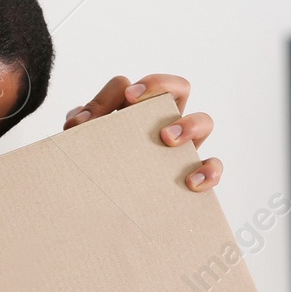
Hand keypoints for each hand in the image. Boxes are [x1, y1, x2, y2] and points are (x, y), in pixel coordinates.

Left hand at [62, 74, 222, 191]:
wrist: (96, 205)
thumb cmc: (93, 165)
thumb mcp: (81, 142)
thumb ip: (80, 126)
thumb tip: (77, 122)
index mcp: (136, 111)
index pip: (140, 86)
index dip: (131, 87)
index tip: (124, 97)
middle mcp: (163, 122)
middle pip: (179, 88)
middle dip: (162, 87)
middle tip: (134, 102)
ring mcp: (181, 147)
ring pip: (204, 121)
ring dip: (189, 124)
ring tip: (166, 139)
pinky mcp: (192, 174)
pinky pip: (213, 167)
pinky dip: (209, 170)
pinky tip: (191, 182)